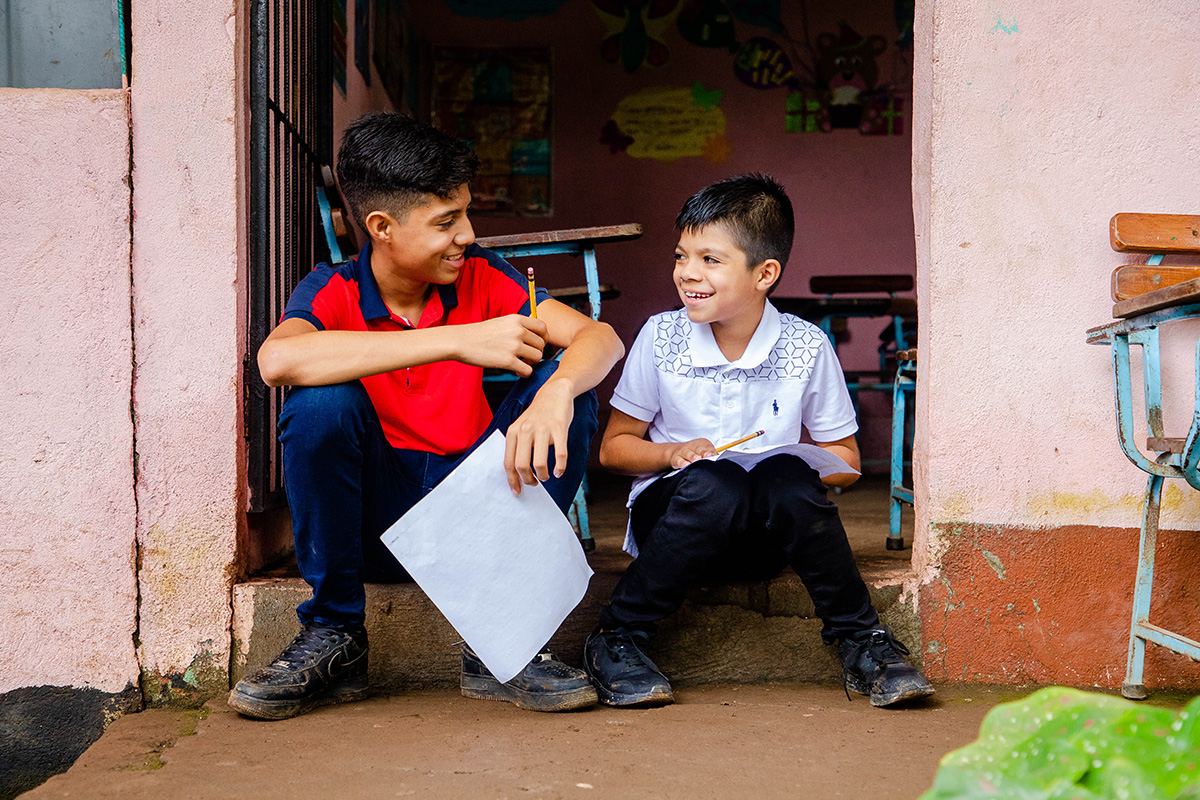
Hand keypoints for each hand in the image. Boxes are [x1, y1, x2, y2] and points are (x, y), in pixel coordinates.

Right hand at [457, 315, 546, 376]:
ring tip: (521, 364)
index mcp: (517, 319)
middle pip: (542, 344)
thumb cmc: (479, 334)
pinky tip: (516, 372)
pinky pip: (528, 370)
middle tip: (526, 357)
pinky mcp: (508, 361)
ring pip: (538, 357)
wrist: (461, 341)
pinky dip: (524, 373)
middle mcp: (518, 331)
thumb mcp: (502, 322)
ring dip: (531, 363)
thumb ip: (518, 327)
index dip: (543, 338)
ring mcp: (514, 346)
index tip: (536, 344)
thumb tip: (534, 338)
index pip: (543, 328)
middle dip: (536, 352)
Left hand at [504, 379, 573, 494]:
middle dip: (528, 480)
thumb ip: (518, 446)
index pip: (508, 463)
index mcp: (513, 432)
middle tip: (534, 483)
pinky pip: (560, 455)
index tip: (517, 491)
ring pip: (539, 463)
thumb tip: (517, 473)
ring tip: (547, 476)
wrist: (555, 393)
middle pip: (521, 466)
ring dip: (543, 476)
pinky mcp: (559, 429)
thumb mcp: (521, 427)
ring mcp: (542, 429)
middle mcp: (525, 431)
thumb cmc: (538, 415)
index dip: (512, 480)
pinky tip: (560, 471)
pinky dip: (560, 468)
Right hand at [665, 438, 716, 469]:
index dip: (711, 451)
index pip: (708, 447)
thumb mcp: (703, 451)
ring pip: (688, 453)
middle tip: (707, 456)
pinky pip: (679, 460)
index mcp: (701, 443)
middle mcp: (692, 446)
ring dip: (693, 457)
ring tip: (697, 460)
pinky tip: (686, 466)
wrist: (677, 452)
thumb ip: (711, 455)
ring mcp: (684, 451)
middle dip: (703, 452)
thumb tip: (720, 460)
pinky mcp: (676, 458)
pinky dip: (682, 463)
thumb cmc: (694, 452)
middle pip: (698, 448)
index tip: (714, 456)